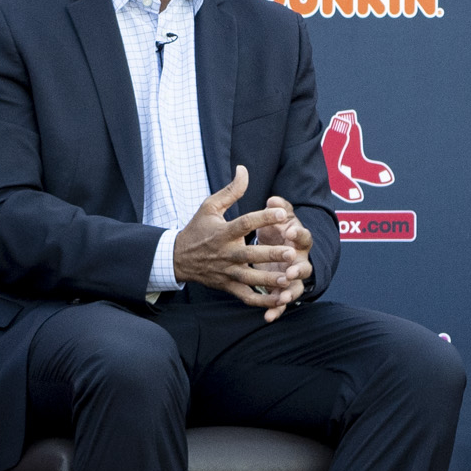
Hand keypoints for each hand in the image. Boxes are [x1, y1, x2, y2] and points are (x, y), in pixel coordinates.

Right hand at [171, 167, 312, 319]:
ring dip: (269, 279)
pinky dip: (262, 300)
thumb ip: (231, 190)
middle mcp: (225, 254)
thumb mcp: (210, 206)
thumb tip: (244, 170)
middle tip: (292, 252)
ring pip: (250, 279)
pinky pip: (246, 296)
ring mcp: (226, 272)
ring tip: (289, 277)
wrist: (178, 258)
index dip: (263, 218)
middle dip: (271, 254)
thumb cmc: (198, 229)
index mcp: (222, 232)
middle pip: (249, 255)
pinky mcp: (227, 286)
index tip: (282, 214)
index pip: (244, 223)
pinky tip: (280, 298)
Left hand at [253, 196, 316, 322]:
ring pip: (296, 287)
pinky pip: (280, 302)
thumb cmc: (277, 229)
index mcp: (298, 240)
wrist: (277, 246)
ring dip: (290, 293)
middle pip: (305, 266)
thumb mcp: (279, 217)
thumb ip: (278, 207)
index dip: (299, 235)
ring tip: (283, 298)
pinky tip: (268, 317)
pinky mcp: (282, 290)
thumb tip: (272, 199)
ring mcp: (292, 277)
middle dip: (298, 269)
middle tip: (290, 270)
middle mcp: (299, 260)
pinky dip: (276, 310)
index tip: (290, 233)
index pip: (304, 236)